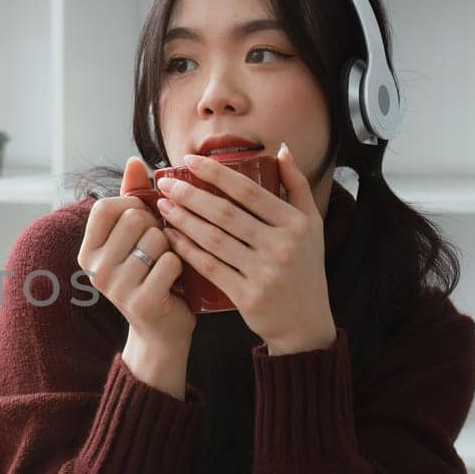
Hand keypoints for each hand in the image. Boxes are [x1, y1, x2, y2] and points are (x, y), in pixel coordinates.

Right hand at [78, 157, 195, 357]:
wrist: (160, 330)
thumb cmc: (149, 274)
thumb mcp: (134, 238)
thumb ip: (132, 199)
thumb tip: (135, 161)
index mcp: (87, 250)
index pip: (106, 206)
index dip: (132, 205)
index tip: (142, 220)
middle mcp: (95, 269)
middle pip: (135, 219)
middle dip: (156, 227)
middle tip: (157, 247)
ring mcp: (116, 288)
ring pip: (156, 239)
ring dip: (170, 248)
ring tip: (164, 264)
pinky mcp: (141, 302)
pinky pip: (172, 262)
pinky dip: (181, 267)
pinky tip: (175, 281)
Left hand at [154, 143, 336, 354]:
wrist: (306, 324)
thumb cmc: (305, 269)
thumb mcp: (311, 225)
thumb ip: (297, 185)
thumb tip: (283, 149)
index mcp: (295, 223)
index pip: (248, 190)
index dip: (215, 173)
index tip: (189, 160)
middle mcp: (281, 246)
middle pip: (225, 213)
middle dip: (190, 195)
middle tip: (164, 183)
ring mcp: (265, 272)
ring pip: (213, 239)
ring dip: (183, 220)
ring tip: (163, 206)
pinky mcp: (248, 296)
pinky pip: (210, 267)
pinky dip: (188, 250)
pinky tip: (171, 237)